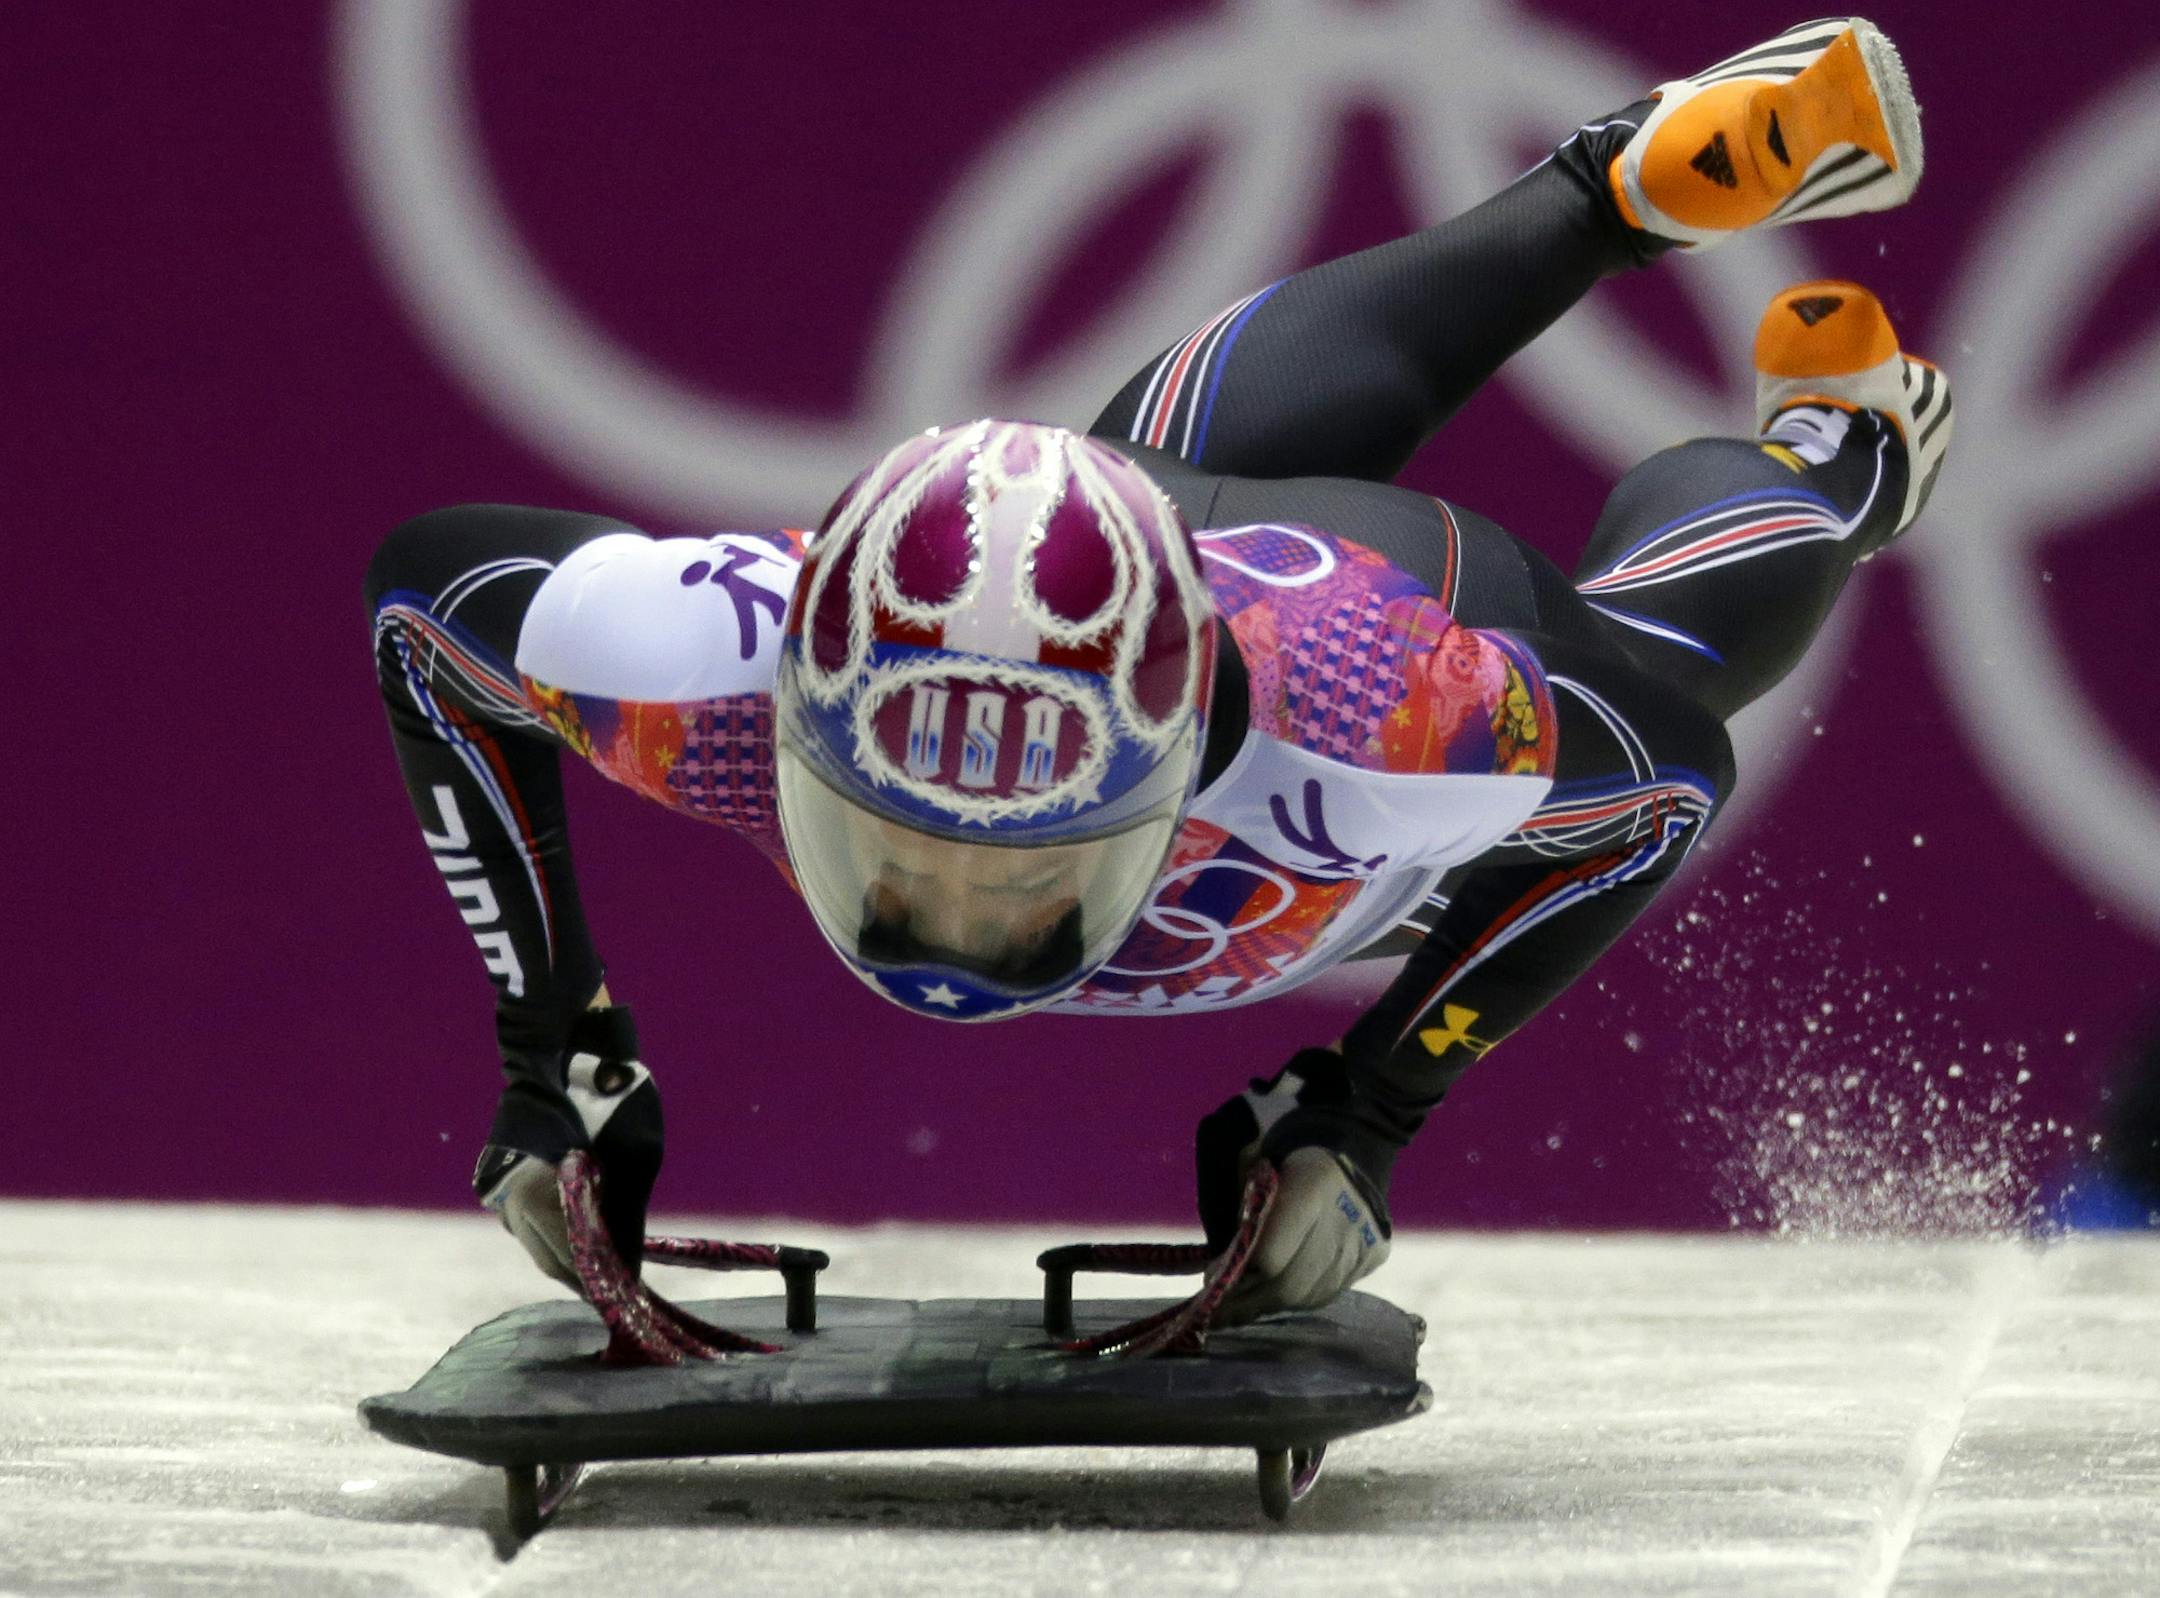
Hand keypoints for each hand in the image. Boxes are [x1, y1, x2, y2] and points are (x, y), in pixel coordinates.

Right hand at [474, 1004, 663, 1287]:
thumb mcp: (635, 1156)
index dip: (607, 1284)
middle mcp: (510, 1205)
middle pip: (553, 1263)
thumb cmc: (606, 1099)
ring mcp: (500, 1193)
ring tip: (610, 1256)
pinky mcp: (500, 1181)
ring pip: (538, 1245)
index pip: (576, 1266)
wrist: (559, 1049)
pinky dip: (554, 1232)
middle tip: (625, 1283)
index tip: (634, 1297)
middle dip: (590, 1276)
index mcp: (540, 1201)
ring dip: (571, 1255)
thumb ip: (628, 1214)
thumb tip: (629, 1264)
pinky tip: (584, 1227)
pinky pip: (528, 1224)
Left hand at [1224, 1145, 1389, 1319]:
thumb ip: (1240, 1211)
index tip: (1212, 1279)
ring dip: (1269, 1304)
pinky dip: (1296, 1298)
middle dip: (1248, 1302)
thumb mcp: (1254, 1165)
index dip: (1238, 1274)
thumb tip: (1220, 1267)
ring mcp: (1364, 1242)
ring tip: (1240, 1306)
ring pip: (1308, 1296)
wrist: (1351, 1143)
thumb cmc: (1288, 1154)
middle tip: (1218, 1310)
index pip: (1271, 1256)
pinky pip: (1328, 1292)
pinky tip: (1273, 1295)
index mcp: (1313, 1186)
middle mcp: (1345, 1220)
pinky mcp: (1374, 1255)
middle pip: (1289, 1286)